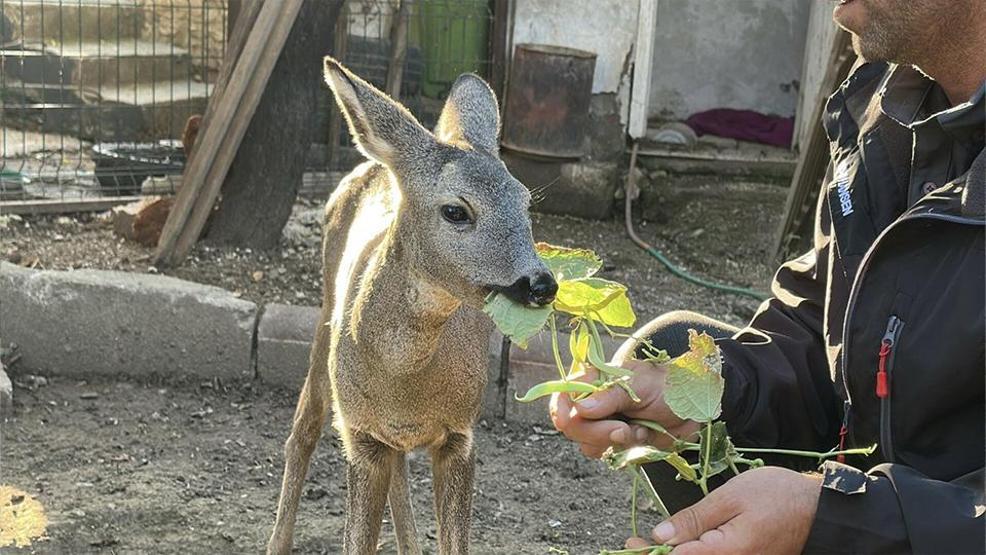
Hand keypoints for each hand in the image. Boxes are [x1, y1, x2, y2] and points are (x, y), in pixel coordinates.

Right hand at [549, 358, 700, 457]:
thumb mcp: (639, 383)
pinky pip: (608, 454)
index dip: (561, 410)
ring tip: (639, 429)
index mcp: (593, 380)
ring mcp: (605, 424)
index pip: (563, 396)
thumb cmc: (667, 383)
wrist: (696, 404)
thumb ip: (609, 396)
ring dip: (613, 442)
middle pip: (572, 426)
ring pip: (588, 444)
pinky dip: (626, 449)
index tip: (569, 421)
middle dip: (596, 432)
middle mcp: (594, 403)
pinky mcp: (618, 443)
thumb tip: (580, 409)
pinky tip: (643, 435)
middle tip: (623, 430)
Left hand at [624, 467, 821, 554]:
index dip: (648, 554)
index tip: (629, 543)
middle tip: (634, 543)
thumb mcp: (730, 498)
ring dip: (676, 554)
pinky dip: (694, 552)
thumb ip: (694, 520)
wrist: (822, 510)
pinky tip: (682, 544)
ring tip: (653, 542)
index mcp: (725, 553)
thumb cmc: (779, 497)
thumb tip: (661, 537)